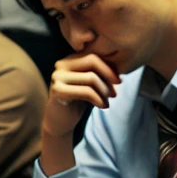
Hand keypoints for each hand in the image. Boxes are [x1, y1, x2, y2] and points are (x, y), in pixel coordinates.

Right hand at [39, 53, 121, 174]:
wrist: (60, 121)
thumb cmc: (78, 101)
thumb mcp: (91, 85)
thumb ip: (100, 73)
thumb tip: (119, 66)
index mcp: (70, 59)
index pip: (94, 56)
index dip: (109, 67)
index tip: (119, 81)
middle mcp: (61, 65)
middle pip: (92, 62)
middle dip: (108, 77)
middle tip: (114, 93)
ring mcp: (57, 76)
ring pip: (91, 78)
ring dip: (104, 91)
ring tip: (107, 102)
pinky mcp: (57, 90)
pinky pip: (86, 91)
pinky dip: (98, 99)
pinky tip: (103, 107)